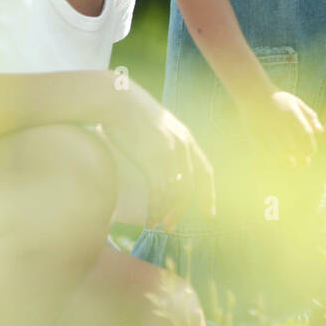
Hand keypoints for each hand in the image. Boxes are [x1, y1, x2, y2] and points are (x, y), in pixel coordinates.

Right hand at [95, 76, 215, 230]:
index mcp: (185, 138)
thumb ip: (164, 140)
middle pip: (192, 185)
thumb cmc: (130, 112)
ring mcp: (169, 152)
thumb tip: (159, 158)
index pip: (205, 171)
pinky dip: (156, 209)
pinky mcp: (152, 158)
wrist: (116, 99)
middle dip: (184, 209)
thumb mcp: (157, 124)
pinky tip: (149, 219)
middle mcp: (182, 145)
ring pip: (177, 192)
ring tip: (160, 226)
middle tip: (174, 226)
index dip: (209, 193)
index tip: (210, 213)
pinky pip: (159, 191)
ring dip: (169, 212)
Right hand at [235, 89, 323, 167]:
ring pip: (278, 148)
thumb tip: (321, 132)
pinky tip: (277, 160)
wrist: (252, 91)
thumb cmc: (277, 98)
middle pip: (293, 143)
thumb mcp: (296, 102)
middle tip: (305, 162)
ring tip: (293, 164)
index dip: (310, 145)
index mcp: (292, 113)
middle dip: (301, 155)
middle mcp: (279, 121)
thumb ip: (310, 116)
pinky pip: (264, 148)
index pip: (305, 133)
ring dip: (287, 159)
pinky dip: (271, 156)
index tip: (311, 153)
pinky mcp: (254, 132)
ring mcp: (266, 127)